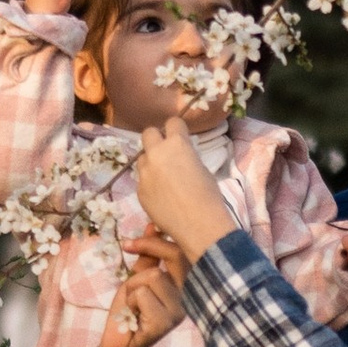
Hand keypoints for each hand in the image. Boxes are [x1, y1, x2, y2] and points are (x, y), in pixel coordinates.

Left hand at [92, 237, 186, 346]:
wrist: (118, 341)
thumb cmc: (130, 309)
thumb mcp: (138, 277)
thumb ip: (149, 255)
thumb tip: (153, 225)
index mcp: (187, 285)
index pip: (182, 252)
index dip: (157, 240)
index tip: (131, 241)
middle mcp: (189, 297)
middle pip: (174, 258)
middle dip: (148, 255)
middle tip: (128, 264)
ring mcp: (179, 311)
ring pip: (152, 276)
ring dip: (133, 286)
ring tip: (133, 303)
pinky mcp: (165, 324)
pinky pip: (143, 294)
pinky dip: (130, 301)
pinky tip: (133, 316)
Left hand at [133, 116, 237, 259]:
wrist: (198, 224)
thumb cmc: (208, 195)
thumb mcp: (201, 168)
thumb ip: (186, 156)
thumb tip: (179, 156)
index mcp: (177, 144)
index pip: (172, 122)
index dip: (177, 129)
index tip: (179, 136)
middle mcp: (157, 154)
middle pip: (148, 133)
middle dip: (156, 139)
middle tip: (165, 152)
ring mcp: (144, 172)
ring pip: (142, 158)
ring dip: (151, 163)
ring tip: (164, 179)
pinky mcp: (139, 190)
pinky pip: (142, 180)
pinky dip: (150, 184)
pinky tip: (162, 196)